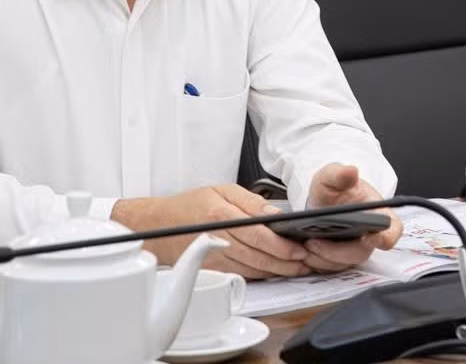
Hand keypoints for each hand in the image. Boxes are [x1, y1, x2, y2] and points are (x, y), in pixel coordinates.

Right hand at [115, 185, 308, 280]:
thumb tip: (276, 215)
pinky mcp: (213, 270)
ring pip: (252, 269)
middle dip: (286, 262)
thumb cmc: (190, 206)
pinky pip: (242, 275)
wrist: (158, 227)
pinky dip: (261, 275)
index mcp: (221, 216)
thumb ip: (252, 202)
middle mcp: (217, 239)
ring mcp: (214, 258)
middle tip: (307, 261)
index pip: (258, 235)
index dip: (282, 245)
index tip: (300, 248)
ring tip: (298, 268)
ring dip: (277, 272)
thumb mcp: (223, 190)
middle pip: (259, 256)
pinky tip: (275, 272)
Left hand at [299, 164, 402, 271]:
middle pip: (360, 253)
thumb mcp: (333, 176)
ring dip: (322, 259)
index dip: (386, 237)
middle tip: (313, 242)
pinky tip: (302, 252)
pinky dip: (315, 262)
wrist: (322, 201)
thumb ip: (341, 174)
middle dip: (336, 252)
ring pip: (342, 264)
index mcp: (378, 215)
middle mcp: (369, 237)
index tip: (370, 237)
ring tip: (304, 246)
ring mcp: (353, 251)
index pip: (392, 230)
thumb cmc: (335, 189)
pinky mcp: (337, 261)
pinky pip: (328, 268)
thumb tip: (351, 171)